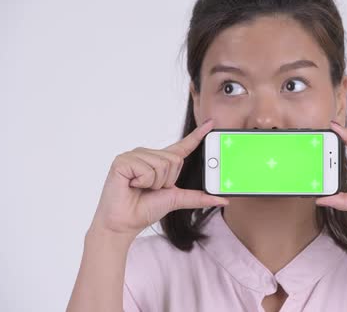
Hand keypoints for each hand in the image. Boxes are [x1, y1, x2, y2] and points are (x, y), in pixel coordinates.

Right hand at [89, 118, 228, 239]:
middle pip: (175, 160)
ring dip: (154, 183)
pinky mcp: (122, 160)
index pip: (182, 146)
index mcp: (161, 161)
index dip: (198, 135)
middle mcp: (148, 154)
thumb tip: (224, 201)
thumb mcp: (177, 199)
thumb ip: (199, 197)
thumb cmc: (145, 210)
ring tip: (139, 188)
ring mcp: (134, 155)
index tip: (211, 123)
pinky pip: (146, 169)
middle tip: (150, 189)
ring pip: (162, 165)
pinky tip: (131, 185)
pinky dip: (142, 182)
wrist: (124, 223)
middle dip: (167, 181)